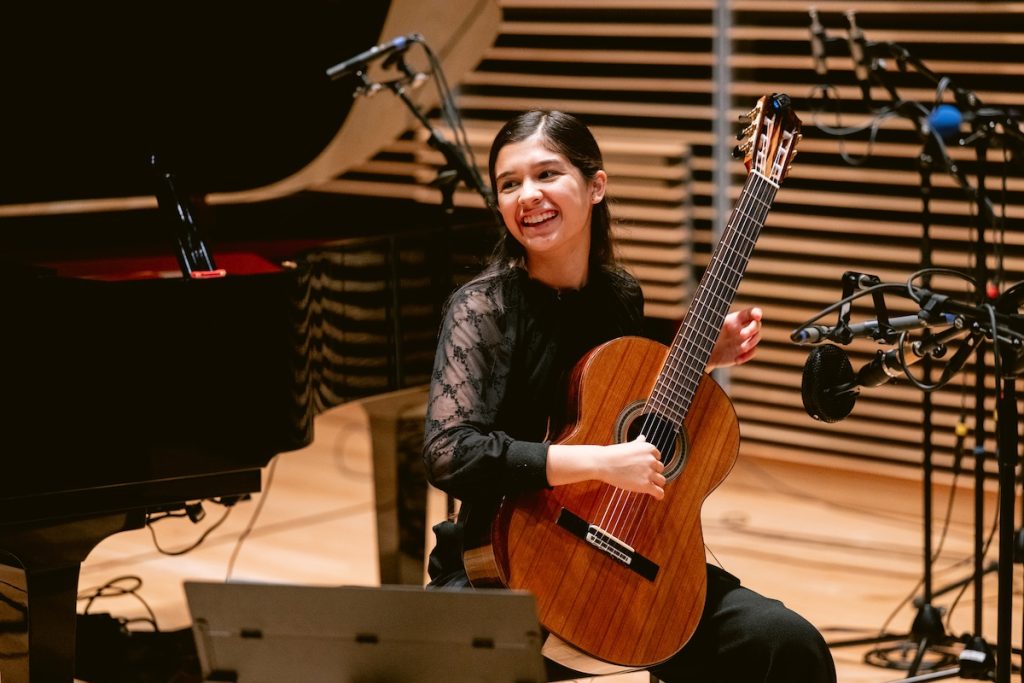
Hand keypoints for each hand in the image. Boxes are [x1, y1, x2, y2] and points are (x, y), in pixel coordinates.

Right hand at [546, 436, 664, 499]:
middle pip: (660, 468)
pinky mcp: (646, 485)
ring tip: (651, 486)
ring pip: (661, 480)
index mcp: (649, 448)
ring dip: (656, 483)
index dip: (651, 462)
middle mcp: (652, 460)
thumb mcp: (628, 445)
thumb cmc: (613, 454)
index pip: (658, 457)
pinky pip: (659, 492)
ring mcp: (649, 473)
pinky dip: (659, 495)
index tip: (645, 466)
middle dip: (653, 472)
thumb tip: (642, 437)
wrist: (603, 463)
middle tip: (643, 475)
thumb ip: (638, 443)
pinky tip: (657, 496)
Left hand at [707, 306, 762, 369]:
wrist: (704, 353)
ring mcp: (744, 340)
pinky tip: (737, 360)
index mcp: (735, 319)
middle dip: (752, 329)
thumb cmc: (706, 336)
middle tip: (742, 335)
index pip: (750, 313)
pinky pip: (753, 352)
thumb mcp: (709, 327)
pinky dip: (747, 355)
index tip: (757, 316)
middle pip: (756, 325)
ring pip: (757, 338)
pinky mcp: (744, 351)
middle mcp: (742, 328)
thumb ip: (715, 321)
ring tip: (741, 348)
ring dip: (751, 343)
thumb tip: (713, 314)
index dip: (756, 312)